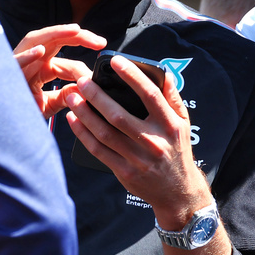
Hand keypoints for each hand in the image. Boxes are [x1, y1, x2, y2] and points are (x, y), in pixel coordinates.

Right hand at [14, 24, 106, 118]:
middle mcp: (31, 59)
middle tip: (100, 41)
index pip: (67, 61)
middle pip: (56, 40)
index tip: (97, 78)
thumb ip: (65, 95)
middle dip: (78, 36)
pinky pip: (15, 62)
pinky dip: (27, 56)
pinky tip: (40, 51)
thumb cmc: (19, 110)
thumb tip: (86, 89)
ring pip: (36, 40)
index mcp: (42, 67)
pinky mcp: (5, 72)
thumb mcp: (48, 104)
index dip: (84, 68)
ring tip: (76, 31)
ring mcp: (18, 62)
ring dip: (56, 33)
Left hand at [64, 55, 212, 223]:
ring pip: (105, 133)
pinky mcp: (124, 172)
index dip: (132, 76)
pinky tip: (74, 119)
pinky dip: (83, 134)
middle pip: (119, 116)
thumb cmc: (177, 152)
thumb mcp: (183, 123)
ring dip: (85, 113)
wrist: (177, 192)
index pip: (150, 96)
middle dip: (97, 96)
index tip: (116, 61)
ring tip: (72, 96)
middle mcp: (154, 142)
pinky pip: (99, 150)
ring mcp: (137, 159)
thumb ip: (172, 97)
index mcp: (169, 125)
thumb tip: (162, 73)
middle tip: (82, 80)